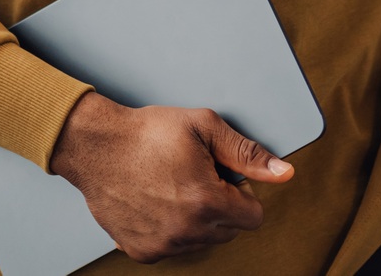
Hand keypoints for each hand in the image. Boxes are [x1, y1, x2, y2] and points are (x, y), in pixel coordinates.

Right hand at [49, 92, 293, 261]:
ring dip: (198, 219)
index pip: (253, 216)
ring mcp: (164, 245)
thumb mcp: (204, 127)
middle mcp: (187, 230)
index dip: (242, 191)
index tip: (222, 176)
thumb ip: (247, 153)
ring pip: (203, 240)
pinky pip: (175, 247)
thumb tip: (283, 172)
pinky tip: (157, 202)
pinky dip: (172, 230)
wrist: (96, 146)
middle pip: (230, 230)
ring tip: (173, 187)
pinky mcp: (144, 252)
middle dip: (221, 205)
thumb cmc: (147, 133)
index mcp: (207, 201)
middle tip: (195, 176)